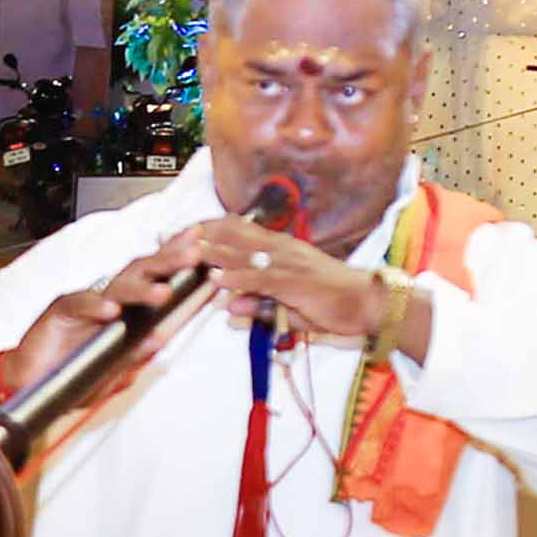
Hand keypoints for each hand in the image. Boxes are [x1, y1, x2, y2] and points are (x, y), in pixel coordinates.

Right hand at [0, 257, 182, 418]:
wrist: (28, 382)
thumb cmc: (69, 371)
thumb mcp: (111, 370)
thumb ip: (134, 356)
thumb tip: (160, 341)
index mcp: (121, 307)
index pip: (152, 277)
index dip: (174, 259)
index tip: (199, 246)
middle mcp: (104, 298)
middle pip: (139, 272)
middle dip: (167, 261)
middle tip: (193, 254)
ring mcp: (82, 303)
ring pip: (114, 287)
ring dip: (139, 288)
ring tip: (162, 292)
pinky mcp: (58, 313)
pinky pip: (79, 305)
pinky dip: (95, 308)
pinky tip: (111, 311)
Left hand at [153, 212, 410, 346]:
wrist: (367, 303)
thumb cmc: (331, 302)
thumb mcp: (287, 305)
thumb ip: (257, 303)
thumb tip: (227, 306)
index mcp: (279, 249)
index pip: (239, 232)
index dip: (210, 229)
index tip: (181, 231)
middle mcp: (281, 250)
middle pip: (235, 236)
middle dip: (202, 235)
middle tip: (169, 235)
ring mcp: (288, 264)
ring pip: (244, 254)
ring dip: (213, 252)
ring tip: (184, 251)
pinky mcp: (296, 283)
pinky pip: (263, 279)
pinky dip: (239, 278)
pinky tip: (219, 279)